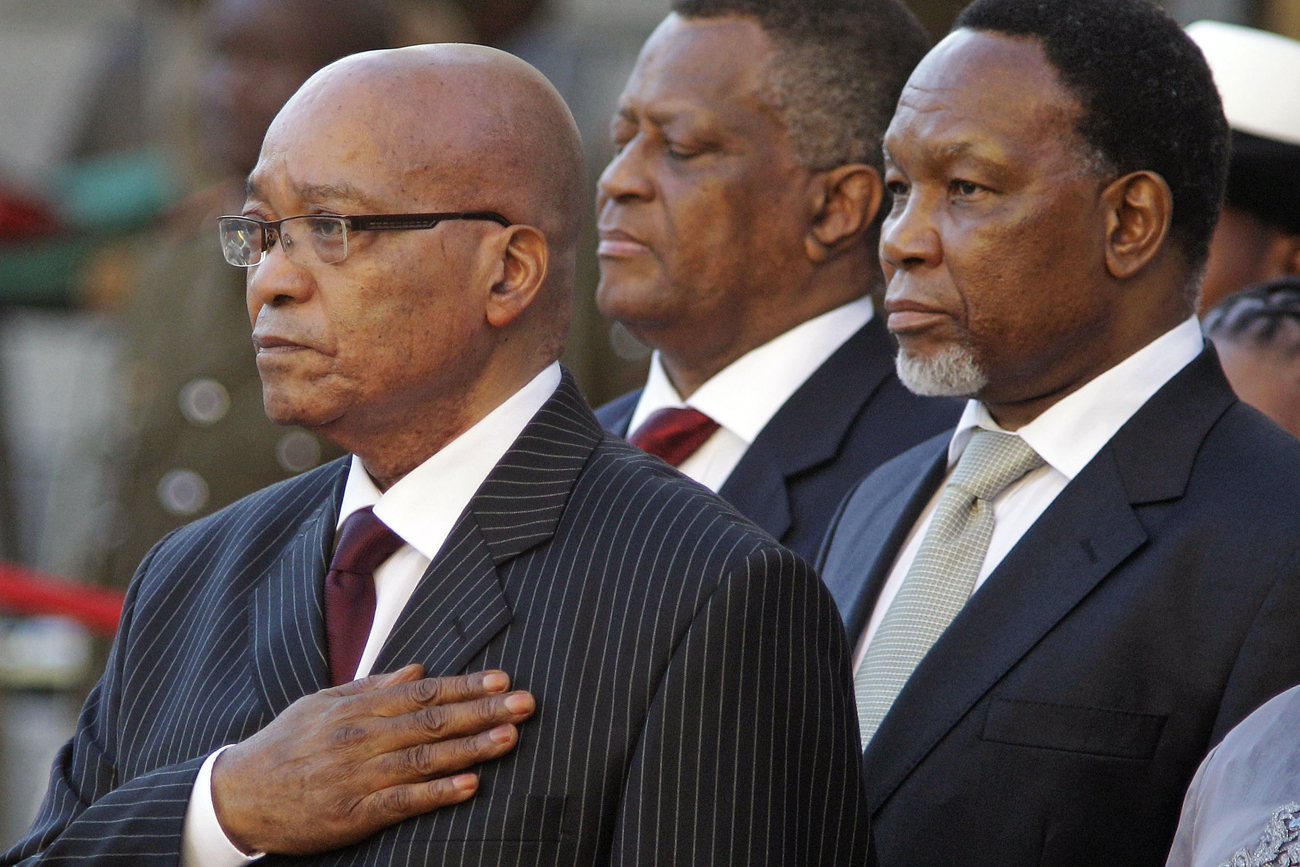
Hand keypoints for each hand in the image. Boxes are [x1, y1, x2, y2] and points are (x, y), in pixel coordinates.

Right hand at [211, 665, 534, 854]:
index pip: (424, 692)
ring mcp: (360, 775)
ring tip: (510, 737)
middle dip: (483, 710)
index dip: (466, 685)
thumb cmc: (285, 745)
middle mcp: (363, 737)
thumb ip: (373, 686)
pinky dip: (438, 792)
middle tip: (525, 702)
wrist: (239, 794)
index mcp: (359, 709)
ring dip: (472, 747)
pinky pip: (404, 801)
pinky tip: (469, 784)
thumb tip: (418, 670)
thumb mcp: (323, 703)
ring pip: (426, 758)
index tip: (502, 679)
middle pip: (434, 720)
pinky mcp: (355, 812)